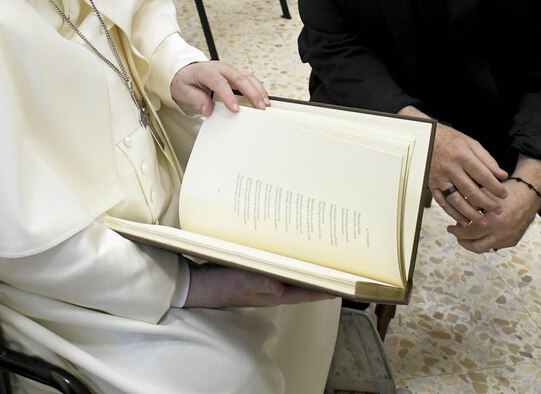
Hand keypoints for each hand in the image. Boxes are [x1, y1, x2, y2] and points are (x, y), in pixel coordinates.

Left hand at [170, 61, 269, 116]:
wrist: (185, 70)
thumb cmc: (185, 80)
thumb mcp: (183, 90)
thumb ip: (196, 99)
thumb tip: (208, 109)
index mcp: (207, 71)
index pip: (220, 83)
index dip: (229, 96)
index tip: (235, 109)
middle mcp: (221, 68)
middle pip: (239, 78)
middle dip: (252, 93)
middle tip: (259, 107)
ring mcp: (229, 70)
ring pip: (248, 77)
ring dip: (258, 90)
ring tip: (265, 104)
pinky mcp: (234, 74)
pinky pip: (249, 79)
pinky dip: (257, 88)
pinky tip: (263, 97)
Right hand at [183, 264, 334, 307]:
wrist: (193, 286)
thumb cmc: (216, 287)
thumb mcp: (237, 283)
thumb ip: (259, 282)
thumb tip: (280, 286)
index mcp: (273, 294)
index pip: (307, 292)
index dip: (327, 288)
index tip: (348, 283)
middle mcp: (272, 289)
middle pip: (303, 282)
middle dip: (320, 273)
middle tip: (338, 259)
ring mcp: (263, 281)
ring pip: (291, 273)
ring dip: (304, 265)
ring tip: (320, 251)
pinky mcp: (253, 271)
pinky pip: (277, 264)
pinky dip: (286, 257)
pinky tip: (288, 246)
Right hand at [423, 120, 508, 224]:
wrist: (423, 137)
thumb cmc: (450, 139)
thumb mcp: (470, 143)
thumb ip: (487, 159)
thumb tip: (502, 175)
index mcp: (462, 156)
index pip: (483, 176)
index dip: (495, 187)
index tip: (504, 195)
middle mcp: (450, 168)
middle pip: (471, 191)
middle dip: (487, 203)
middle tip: (499, 211)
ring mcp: (439, 178)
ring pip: (457, 200)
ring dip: (471, 213)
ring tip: (483, 222)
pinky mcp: (431, 185)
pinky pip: (443, 202)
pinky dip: (453, 213)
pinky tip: (464, 221)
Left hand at [446, 180, 539, 252]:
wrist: (529, 194)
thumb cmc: (505, 191)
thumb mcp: (485, 194)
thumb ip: (470, 205)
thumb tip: (457, 214)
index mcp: (494, 222)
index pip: (468, 233)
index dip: (457, 232)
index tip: (450, 228)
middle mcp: (502, 234)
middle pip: (476, 247)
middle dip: (463, 241)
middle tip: (456, 233)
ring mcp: (509, 239)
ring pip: (485, 248)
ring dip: (474, 242)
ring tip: (467, 231)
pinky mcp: (513, 241)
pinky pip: (495, 245)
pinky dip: (485, 240)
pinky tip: (480, 230)